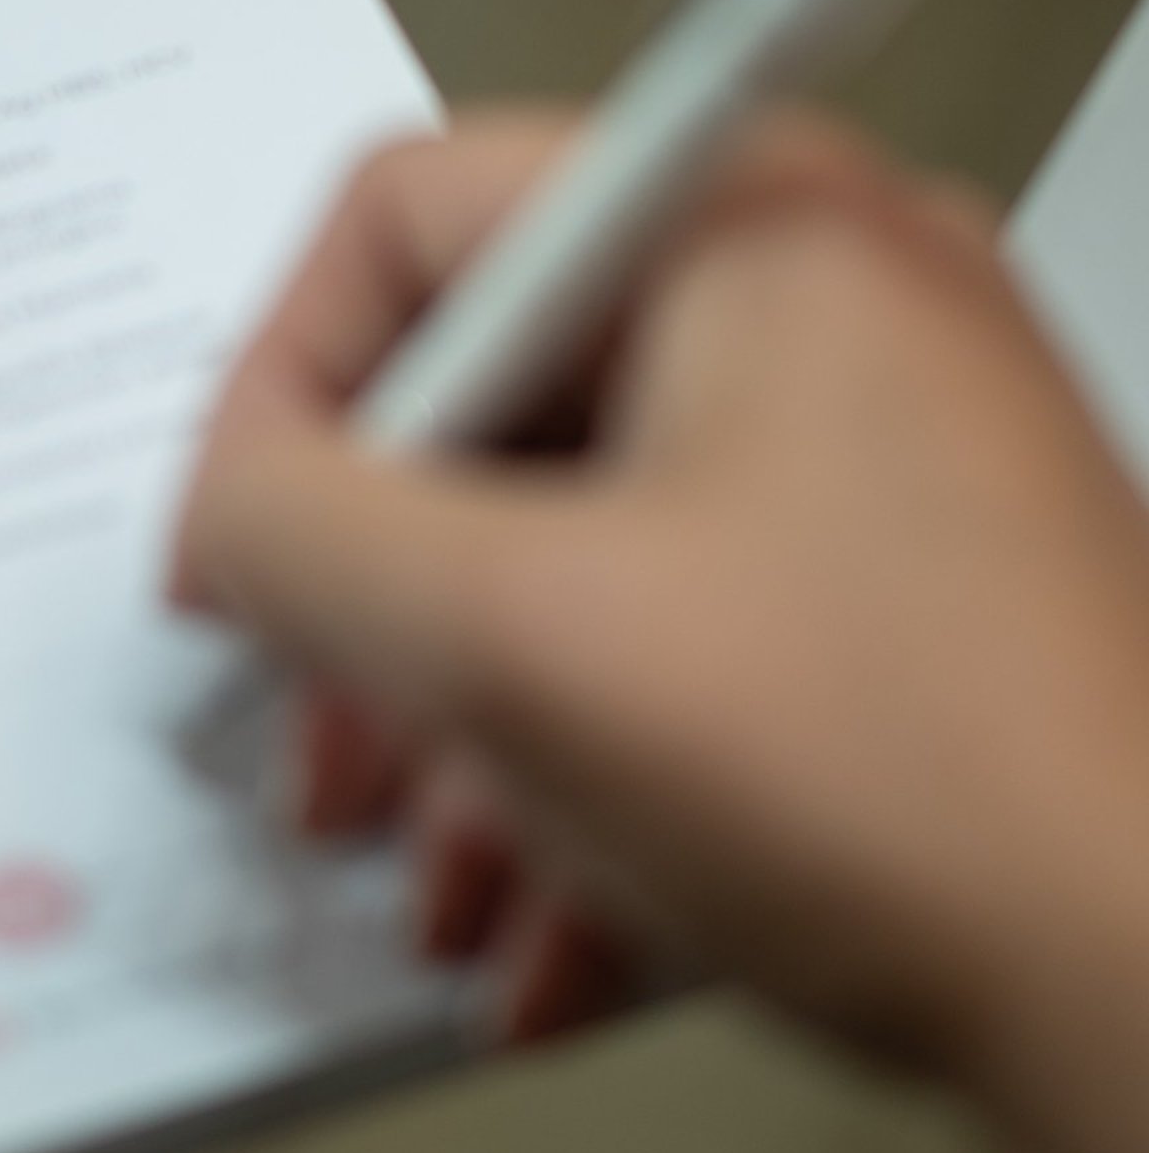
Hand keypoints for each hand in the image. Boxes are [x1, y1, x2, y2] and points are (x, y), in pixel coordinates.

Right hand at [174, 114, 1148, 1152]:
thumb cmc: (890, 781)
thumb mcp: (504, 642)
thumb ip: (299, 536)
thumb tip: (231, 511)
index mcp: (745, 221)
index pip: (411, 214)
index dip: (276, 391)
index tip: (239, 568)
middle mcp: (833, 295)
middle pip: (491, 400)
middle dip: (379, 616)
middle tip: (327, 760)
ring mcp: (891, 447)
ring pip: (583, 547)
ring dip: (473, 731)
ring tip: (442, 892)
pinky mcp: (921, 588)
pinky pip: (693, 636)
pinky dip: (595, 773)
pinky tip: (556, 938)